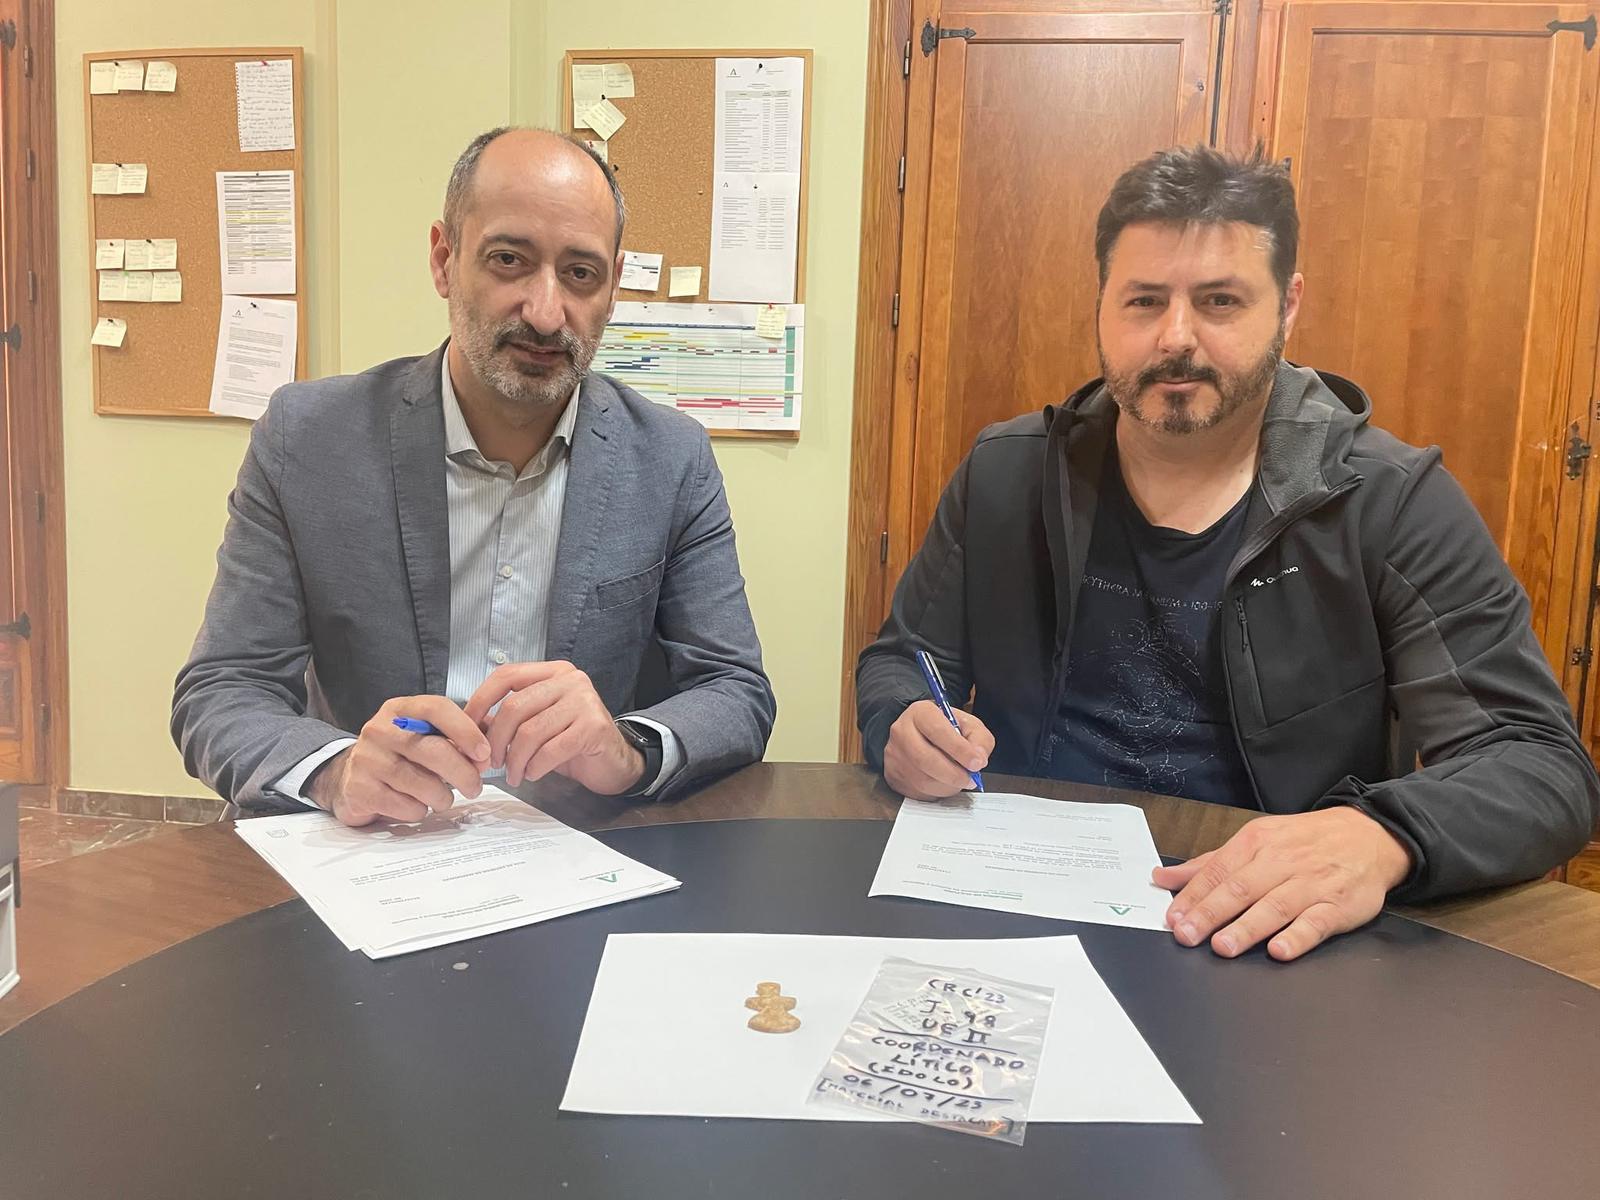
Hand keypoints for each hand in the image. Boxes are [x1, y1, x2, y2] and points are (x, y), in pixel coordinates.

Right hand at [309, 695, 489, 826]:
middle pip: (433, 750)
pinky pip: (405, 806)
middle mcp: (380, 730)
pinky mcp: (360, 789)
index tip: (483, 752)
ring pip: (421, 783)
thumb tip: (492, 744)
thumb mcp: (424, 736)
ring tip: (443, 797)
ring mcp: (366, 759)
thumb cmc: (397, 756)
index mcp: (400, 710)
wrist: (348, 778)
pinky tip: (416, 804)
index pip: (436, 708)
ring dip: (443, 796)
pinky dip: (420, 810)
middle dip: (464, 773)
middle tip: (474, 786)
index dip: (465, 730)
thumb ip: (460, 735)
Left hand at [464, 661, 644, 793]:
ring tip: (515, 774)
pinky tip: (533, 774)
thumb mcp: (537, 725)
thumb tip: (468, 726)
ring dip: (515, 760)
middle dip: (495, 740)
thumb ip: (508, 719)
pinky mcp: (594, 727)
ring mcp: (584, 701)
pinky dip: (535, 766)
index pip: (506, 676)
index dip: (481, 700)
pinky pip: (550, 749)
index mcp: (552, 672)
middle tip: (492, 762)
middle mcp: (570, 680)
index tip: (467, 727)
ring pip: (530, 731)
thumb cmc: (573, 742)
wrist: (613, 762)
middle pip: (514, 706)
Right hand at [882, 700, 993, 800]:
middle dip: (954, 774)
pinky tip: (944, 783)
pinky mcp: (892, 774)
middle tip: (971, 779)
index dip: (960, 750)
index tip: (977, 763)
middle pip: (925, 759)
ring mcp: (894, 754)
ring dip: (947, 785)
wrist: (920, 734)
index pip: (938, 731)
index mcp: (920, 712)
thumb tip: (978, 759)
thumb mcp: (968, 725)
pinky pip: (916, 791)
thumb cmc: (946, 729)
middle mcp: (901, 731)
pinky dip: (936, 792)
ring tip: (959, 780)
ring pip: (922, 779)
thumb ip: (979, 739)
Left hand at [1151, 807, 1412, 960]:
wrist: (1369, 835)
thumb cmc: (1304, 841)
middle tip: (1187, 935)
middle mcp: (1282, 861)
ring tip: (1222, 946)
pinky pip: (1316, 922)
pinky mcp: (1338, 905)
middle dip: (1210, 913)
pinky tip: (1279, 949)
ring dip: (1247, 927)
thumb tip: (1163, 878)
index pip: (1218, 871)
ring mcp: (1311, 884)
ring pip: (1275, 906)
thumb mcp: (1256, 840)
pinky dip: (1297, 936)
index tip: (1172, 917)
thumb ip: (1209, 863)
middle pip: (1241, 888)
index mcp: (1257, 842)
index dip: (1193, 896)